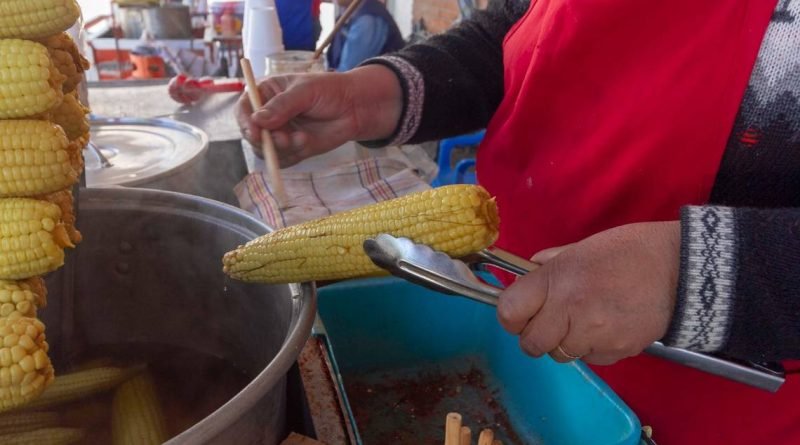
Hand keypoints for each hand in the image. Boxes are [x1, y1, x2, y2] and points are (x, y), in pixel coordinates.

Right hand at [235, 65, 402, 166]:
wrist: (354, 108)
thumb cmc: (330, 90)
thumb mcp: (306, 91)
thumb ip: (283, 105)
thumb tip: (258, 120)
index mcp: (266, 93)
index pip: (244, 108)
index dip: (245, 122)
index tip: (254, 132)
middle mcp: (269, 115)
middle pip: (251, 134)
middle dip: (266, 140)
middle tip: (284, 139)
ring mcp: (279, 133)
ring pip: (266, 150)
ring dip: (281, 149)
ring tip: (302, 139)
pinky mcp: (292, 149)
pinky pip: (282, 160)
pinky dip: (291, 156)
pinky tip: (306, 143)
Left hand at [497, 221, 680, 364]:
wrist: (681, 269)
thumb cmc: (629, 251)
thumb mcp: (581, 248)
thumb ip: (550, 264)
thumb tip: (526, 274)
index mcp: (557, 279)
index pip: (509, 312)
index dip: (512, 316)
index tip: (521, 312)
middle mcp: (569, 309)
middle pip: (531, 343)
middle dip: (536, 335)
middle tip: (551, 321)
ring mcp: (593, 334)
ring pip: (560, 354)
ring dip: (565, 343)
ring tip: (584, 321)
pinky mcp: (615, 352)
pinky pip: (589, 359)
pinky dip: (591, 349)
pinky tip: (606, 328)